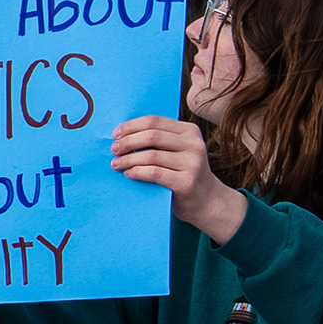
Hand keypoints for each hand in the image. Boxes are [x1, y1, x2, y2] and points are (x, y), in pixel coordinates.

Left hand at [112, 114, 244, 243]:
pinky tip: (129, 173)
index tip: (116, 134)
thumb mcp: (179, 151)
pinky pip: (155, 173)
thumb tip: (123, 135)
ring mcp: (193, 163)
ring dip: (129, 159)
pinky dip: (138, 172)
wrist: (208, 202)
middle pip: (151, 136)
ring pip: (151, 156)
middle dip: (128, 142)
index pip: (154, 121)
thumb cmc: (185, 174)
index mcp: (190, 131)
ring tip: (117, 164)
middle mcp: (194, 144)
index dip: (131, 126)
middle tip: (114, 150)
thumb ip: (160, 141)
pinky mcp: (187, 182)